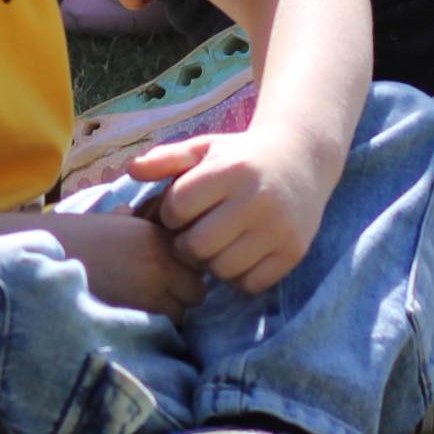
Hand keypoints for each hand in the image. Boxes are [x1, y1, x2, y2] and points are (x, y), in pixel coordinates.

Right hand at [57, 205, 207, 317]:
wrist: (39, 263)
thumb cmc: (69, 240)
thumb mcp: (104, 222)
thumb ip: (127, 219)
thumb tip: (130, 211)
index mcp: (155, 238)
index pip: (196, 263)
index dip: (182, 271)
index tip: (166, 274)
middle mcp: (160, 265)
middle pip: (194, 292)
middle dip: (180, 296)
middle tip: (154, 295)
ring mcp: (150, 296)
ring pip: (178, 316)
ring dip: (165, 314)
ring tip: (138, 308)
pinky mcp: (134, 322)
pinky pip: (157, 332)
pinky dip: (148, 330)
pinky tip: (128, 320)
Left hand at [129, 128, 328, 294]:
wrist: (302, 160)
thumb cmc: (242, 157)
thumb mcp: (206, 148)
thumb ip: (166, 158)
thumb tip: (130, 170)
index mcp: (231, 169)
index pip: (179, 206)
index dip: (171, 212)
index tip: (182, 209)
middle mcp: (258, 199)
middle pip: (197, 245)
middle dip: (187, 245)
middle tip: (194, 236)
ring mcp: (279, 228)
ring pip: (223, 270)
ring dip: (212, 263)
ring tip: (217, 245)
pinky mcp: (294, 252)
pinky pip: (251, 284)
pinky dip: (239, 277)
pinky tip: (240, 255)